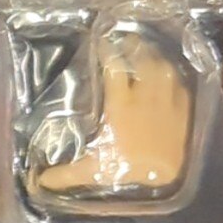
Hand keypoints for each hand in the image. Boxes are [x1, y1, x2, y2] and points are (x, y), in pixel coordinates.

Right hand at [35, 29, 192, 197]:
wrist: (162, 177)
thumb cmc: (125, 171)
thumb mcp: (91, 171)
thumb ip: (65, 174)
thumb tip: (39, 181)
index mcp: (121, 104)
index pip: (114, 67)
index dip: (108, 52)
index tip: (102, 44)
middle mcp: (144, 95)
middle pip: (141, 59)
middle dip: (134, 46)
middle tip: (127, 40)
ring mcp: (166, 99)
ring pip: (162, 67)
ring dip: (155, 57)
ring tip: (147, 53)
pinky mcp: (183, 108)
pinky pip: (179, 84)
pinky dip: (173, 77)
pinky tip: (168, 76)